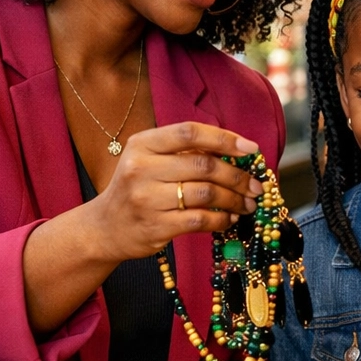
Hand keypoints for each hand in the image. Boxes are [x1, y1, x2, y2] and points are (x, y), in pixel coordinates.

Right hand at [93, 121, 264, 260]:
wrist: (105, 227)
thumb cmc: (138, 187)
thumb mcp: (150, 159)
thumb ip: (185, 152)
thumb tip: (238, 152)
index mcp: (143, 144)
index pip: (190, 132)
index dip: (225, 139)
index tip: (251, 149)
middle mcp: (141, 168)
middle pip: (203, 166)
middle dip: (237, 176)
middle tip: (256, 186)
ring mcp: (146, 199)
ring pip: (206, 194)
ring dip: (234, 200)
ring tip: (247, 204)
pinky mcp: (155, 226)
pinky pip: (200, 220)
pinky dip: (221, 220)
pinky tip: (230, 219)